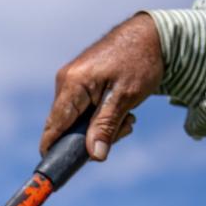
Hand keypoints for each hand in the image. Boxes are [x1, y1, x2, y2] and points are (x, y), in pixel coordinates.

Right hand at [40, 13, 163, 160]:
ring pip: (77, 119)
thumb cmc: (140, 61)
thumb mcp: (126, 98)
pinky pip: (83, 108)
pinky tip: (121, 108)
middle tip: (123, 130)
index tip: (60, 171)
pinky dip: (100, 114)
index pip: (53, 127)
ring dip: (101, 126)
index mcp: (73, 85)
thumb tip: (94, 156)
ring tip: (128, 116)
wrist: (151, 34)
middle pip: (65, 126)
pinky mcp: (80, 80)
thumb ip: (106, 127)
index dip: (53, 151)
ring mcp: (71, 80)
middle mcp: (65, 81)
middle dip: (91, 137)